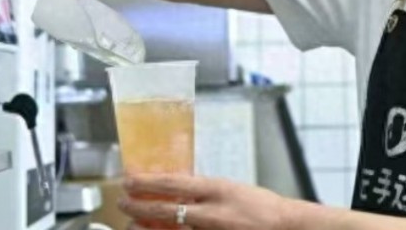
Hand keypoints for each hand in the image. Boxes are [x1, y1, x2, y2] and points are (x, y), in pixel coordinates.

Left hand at [119, 174, 297, 229]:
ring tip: (132, 224)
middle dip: (138, 207)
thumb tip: (175, 187)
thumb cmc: (258, 205)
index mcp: (216, 189)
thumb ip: (203, 190)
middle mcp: (211, 212)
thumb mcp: (229, 188)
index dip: (147, 183)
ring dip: (145, 227)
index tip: (129, 180)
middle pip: (164, 211)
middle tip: (123, 202)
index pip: (174, 183)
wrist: (281, 226)